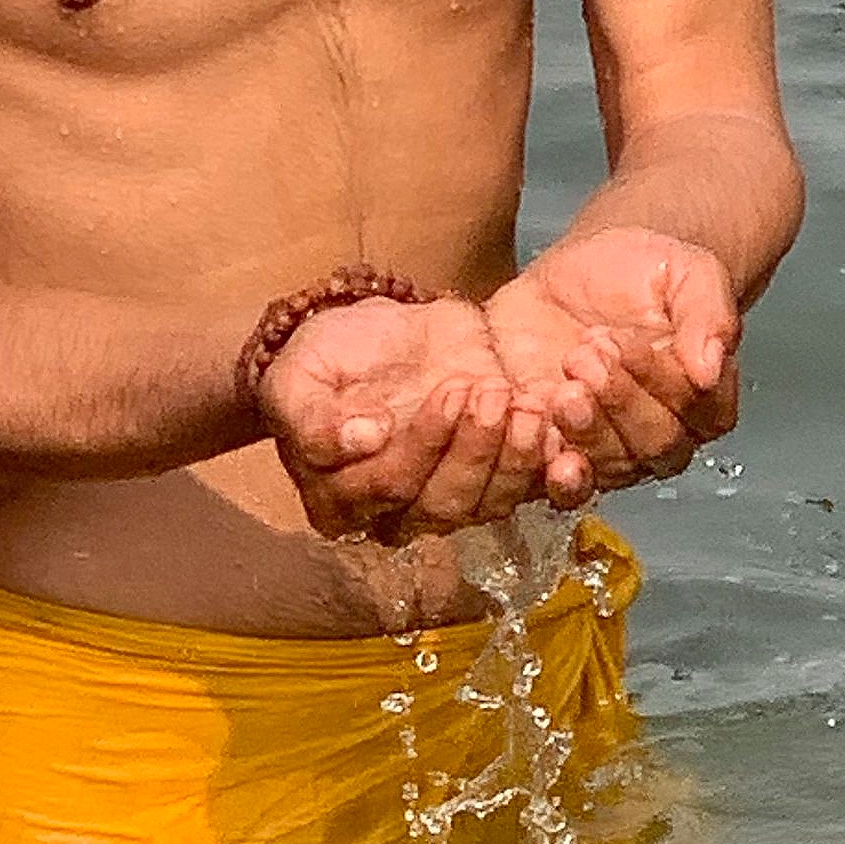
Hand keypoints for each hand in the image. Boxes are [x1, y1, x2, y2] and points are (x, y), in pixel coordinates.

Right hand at [257, 293, 552, 544]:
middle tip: (486, 391)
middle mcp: (398, 512)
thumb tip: (361, 440)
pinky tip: (547, 417)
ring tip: (523, 402)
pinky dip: (544, 457)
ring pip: (490, 501)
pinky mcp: (497, 473)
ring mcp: (452, 496)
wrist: (381, 331)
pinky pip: (528, 485)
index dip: (420, 447)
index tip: (444, 393)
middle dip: (473, 448)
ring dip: (513, 454)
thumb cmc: (328, 358)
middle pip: (446, 503)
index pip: (388, 491)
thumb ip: (313, 419)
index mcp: (341, 502)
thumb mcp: (297, 379)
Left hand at [487, 228, 739, 505]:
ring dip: (586, 433)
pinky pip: (554, 480)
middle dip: (620, 403)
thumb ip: (709, 315)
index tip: (629, 342)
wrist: (579, 270)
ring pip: (609, 468)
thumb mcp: (688, 272)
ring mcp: (608, 448)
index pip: (699, 413)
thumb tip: (710, 368)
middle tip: (587, 355)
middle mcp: (662, 432)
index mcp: (704, 397)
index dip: (663, 383)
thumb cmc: (642, 272)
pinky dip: (544, 466)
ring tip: (563, 388)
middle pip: (655, 446)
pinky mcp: (556, 450)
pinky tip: (535, 431)